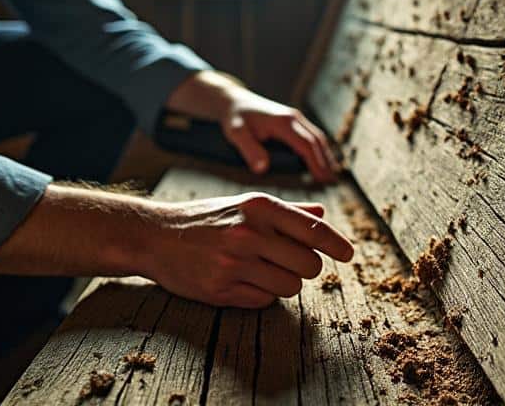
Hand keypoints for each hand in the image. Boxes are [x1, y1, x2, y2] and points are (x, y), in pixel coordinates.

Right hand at [147, 192, 354, 307]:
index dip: (336, 244)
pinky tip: (242, 280)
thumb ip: (287, 211)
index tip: (349, 255)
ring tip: (264, 271)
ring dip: (285, 283)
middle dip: (306, 268)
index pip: (313, 229)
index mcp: (260, 207)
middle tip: (291, 263)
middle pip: (309, 265)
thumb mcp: (246, 204)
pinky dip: (261, 294)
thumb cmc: (208, 218)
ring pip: (291, 287)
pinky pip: (264, 300)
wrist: (155, 235)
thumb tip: (321, 213)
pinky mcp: (220, 290)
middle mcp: (249, 233)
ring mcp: (234, 263)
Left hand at [167, 71, 339, 182]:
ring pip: (316, 137)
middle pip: (317, 140)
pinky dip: (318, 148)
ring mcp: (295, 118)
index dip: (316, 162)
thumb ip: (249, 150)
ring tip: (329, 175)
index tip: (322, 179)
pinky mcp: (293, 120)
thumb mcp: (236, 134)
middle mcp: (293, 118)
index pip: (306, 145)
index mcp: (283, 122)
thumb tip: (262, 169)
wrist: (233, 100)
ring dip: (325, 155)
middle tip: (331, 182)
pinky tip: (319, 160)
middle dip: (326, 161)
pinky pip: (311, 134)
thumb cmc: (234, 118)